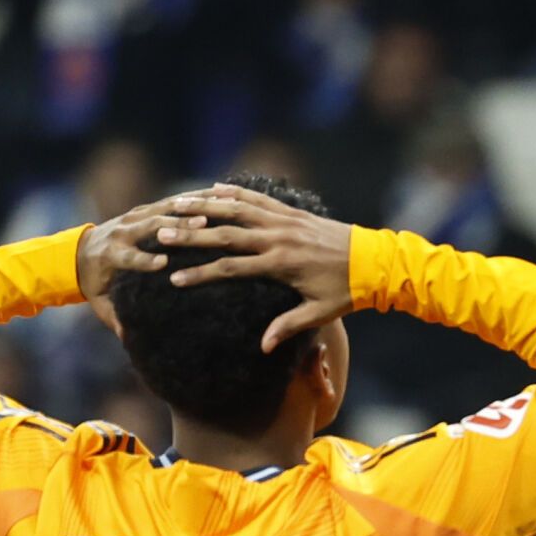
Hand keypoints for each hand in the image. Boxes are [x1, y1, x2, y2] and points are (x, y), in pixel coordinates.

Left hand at [75, 194, 209, 334]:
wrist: (77, 251)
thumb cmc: (93, 281)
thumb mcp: (98, 302)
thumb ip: (113, 318)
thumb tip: (128, 338)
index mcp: (110, 255)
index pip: (129, 257)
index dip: (144, 259)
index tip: (164, 264)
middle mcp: (121, 232)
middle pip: (150, 227)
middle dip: (175, 226)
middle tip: (201, 226)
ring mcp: (132, 217)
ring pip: (161, 210)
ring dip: (187, 210)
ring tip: (213, 210)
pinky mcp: (141, 210)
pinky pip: (167, 203)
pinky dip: (188, 201)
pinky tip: (211, 198)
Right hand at [152, 184, 356, 351]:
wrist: (375, 262)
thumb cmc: (346, 292)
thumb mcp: (319, 314)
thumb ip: (288, 326)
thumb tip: (262, 346)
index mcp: (281, 264)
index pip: (231, 268)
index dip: (201, 272)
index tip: (175, 277)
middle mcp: (279, 238)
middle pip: (226, 234)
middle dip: (191, 235)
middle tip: (161, 233)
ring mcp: (285, 221)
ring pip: (238, 209)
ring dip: (206, 206)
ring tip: (176, 204)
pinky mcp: (293, 212)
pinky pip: (259, 199)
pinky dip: (235, 193)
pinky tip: (214, 189)